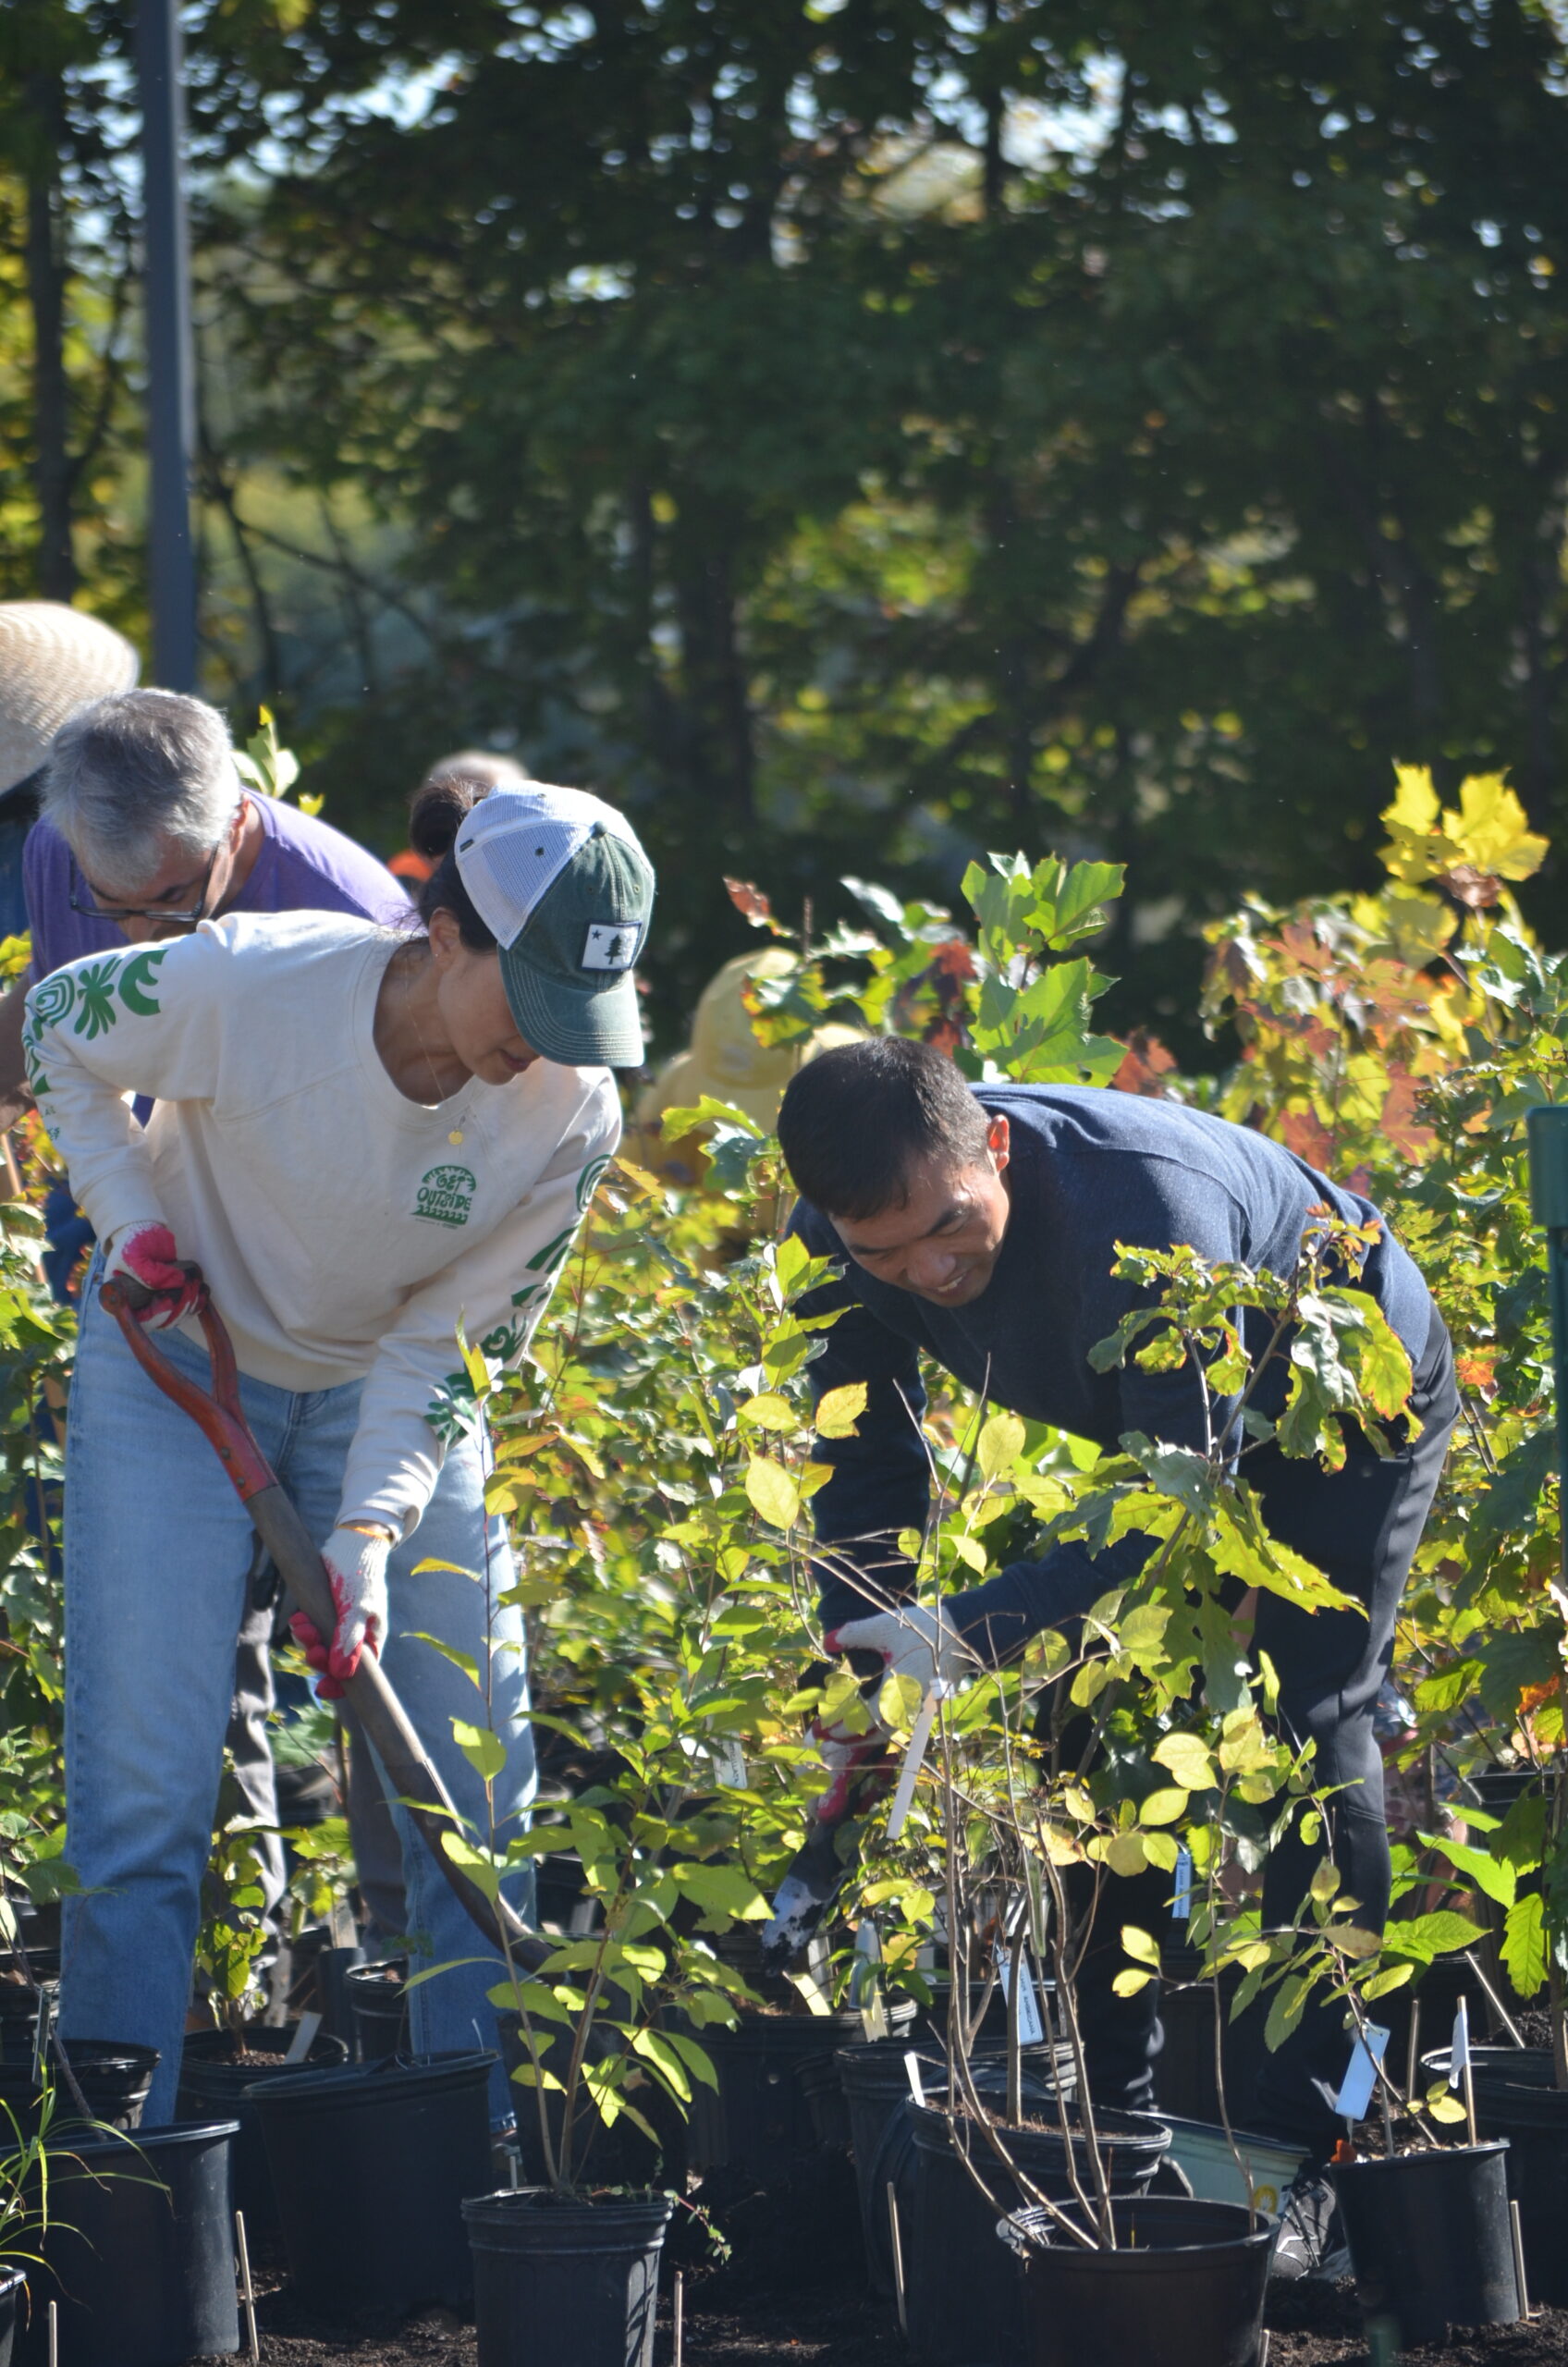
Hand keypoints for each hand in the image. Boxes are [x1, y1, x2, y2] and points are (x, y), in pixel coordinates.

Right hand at [106, 1221, 204, 1330]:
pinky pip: (189, 1309)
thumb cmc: (132, 1243)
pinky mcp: (173, 1300)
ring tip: (194, 1276)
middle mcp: (139, 1310)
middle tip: (188, 1281)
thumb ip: (150, 1273)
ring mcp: (157, 1307)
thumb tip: (178, 1283)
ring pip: (180, 1316)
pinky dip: (200, 1300)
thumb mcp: (133, 1255)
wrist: (144, 1232)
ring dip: (192, 1299)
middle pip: (165, 1321)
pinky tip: (202, 1287)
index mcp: (120, 1304)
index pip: (143, 1320)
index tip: (171, 1295)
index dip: (160, 1312)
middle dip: (181, 1303)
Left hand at [289, 1524, 391, 1698]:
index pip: (358, 1673)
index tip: (322, 1689)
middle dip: (318, 1657)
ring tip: (300, 1624)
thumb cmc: (361, 1576)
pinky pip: (309, 1628)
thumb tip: (342, 1674)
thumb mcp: (357, 1608)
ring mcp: (337, 1624)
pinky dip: (302, 1626)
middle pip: (333, 1662)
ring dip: (306, 1640)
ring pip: (318, 1646)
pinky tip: (299, 1617)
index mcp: (370, 1639)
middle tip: (310, 1648)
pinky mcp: (322, 1612)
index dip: (340, 1684)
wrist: (350, 1544)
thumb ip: (349, 1640)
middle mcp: (354, 1635)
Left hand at [808, 1602, 969, 1825]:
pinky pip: (898, 1725)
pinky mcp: (926, 1705)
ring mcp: (919, 1709)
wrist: (964, 1632)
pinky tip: (867, 1720)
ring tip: (841, 1734)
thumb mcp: (883, 1627)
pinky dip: (879, 1727)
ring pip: (888, 1732)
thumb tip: (826, 1642)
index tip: (819, 1727)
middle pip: (874, 1733)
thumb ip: (852, 1635)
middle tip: (821, 1736)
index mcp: (895, 1692)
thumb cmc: (922, 1629)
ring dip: (863, 1735)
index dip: (840, 1724)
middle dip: (847, 1737)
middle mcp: (908, 1707)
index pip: (862, 1718)